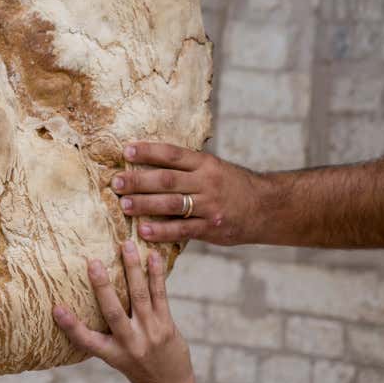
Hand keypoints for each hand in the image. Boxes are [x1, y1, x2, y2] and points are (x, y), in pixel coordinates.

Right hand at [54, 241, 192, 382]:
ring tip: (126, 245)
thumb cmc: (137, 367)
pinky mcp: (166, 326)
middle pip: (113, 312)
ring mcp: (150, 333)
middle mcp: (129, 343)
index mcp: (111, 353)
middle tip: (93, 262)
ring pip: (139, 297)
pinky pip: (160, 296)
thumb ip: (104, 334)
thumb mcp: (116, 357)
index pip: (86, 340)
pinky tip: (152, 256)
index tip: (56, 308)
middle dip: (102, 286)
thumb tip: (85, 303)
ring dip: (132, 269)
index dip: (70, 326)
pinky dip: (156, 275)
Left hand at [112, 141, 268, 245]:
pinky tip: (144, 231)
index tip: (126, 151)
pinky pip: (183, 230)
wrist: (267, 207)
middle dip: (138, 180)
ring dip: (144, 204)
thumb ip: (187, 167)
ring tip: (123, 205)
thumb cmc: (232, 186)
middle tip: (116, 182)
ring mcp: (210, 206)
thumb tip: (147, 162)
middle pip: (167, 179)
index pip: (172, 154)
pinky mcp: (212, 228)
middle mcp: (207, 182)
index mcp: (205, 163)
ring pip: (171, 204)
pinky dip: (162, 231)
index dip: (148, 151)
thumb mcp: (213, 168)